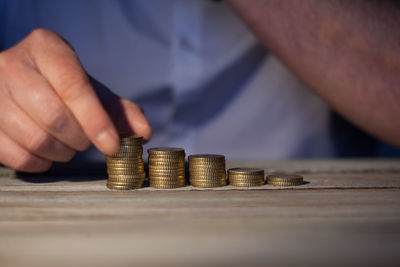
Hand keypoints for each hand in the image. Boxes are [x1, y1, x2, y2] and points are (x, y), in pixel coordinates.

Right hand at [0, 29, 150, 171]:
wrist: (26, 83)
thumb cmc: (64, 87)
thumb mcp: (94, 91)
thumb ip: (120, 110)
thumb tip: (144, 132)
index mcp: (46, 48)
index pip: (74, 87)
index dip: (96, 121)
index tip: (113, 145)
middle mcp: (13, 65)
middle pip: (54, 117)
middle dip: (80, 139)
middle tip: (87, 140)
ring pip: (35, 139)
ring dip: (62, 152)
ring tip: (68, 144)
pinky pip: (16, 156)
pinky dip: (41, 162)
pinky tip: (48, 152)